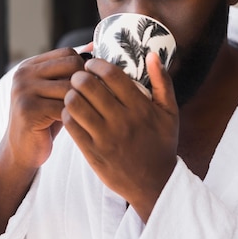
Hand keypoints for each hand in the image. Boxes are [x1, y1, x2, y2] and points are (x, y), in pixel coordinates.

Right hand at [0, 47, 87, 171]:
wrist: (22, 150)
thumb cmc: (45, 120)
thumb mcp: (57, 92)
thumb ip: (70, 71)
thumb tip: (94, 44)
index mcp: (30, 66)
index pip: (68, 53)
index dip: (84, 68)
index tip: (89, 86)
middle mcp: (23, 74)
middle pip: (71, 65)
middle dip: (85, 83)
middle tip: (89, 101)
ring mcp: (23, 91)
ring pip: (70, 87)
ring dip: (82, 101)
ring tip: (84, 113)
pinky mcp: (27, 109)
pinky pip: (64, 107)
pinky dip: (75, 116)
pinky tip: (75, 124)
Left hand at [62, 52, 178, 221]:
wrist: (154, 184)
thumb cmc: (162, 144)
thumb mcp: (170, 113)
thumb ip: (162, 82)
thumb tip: (152, 54)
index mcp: (141, 108)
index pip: (111, 75)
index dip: (96, 64)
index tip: (92, 65)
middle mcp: (122, 121)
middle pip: (88, 86)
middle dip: (79, 76)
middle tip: (78, 78)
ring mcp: (105, 138)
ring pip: (74, 104)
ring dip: (70, 95)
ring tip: (74, 94)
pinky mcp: (92, 152)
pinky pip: (71, 126)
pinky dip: (67, 115)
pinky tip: (72, 113)